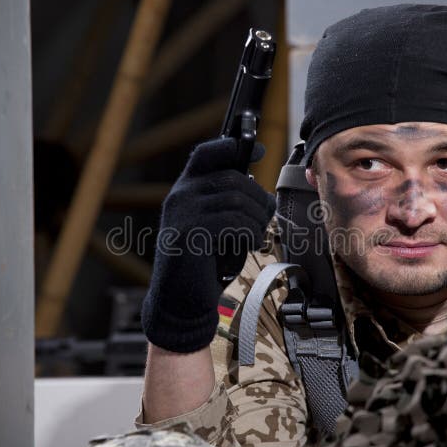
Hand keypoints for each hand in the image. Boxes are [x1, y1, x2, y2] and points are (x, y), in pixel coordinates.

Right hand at [140, 136, 275, 352]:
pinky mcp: (190, 234)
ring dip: (257, 218)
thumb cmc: (203, 264)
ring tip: (257, 236)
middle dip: (258, 198)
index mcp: (184, 190)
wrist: (180, 301)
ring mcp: (182, 214)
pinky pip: (233, 222)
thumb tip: (259, 190)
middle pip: (231, 177)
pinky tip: (250, 245)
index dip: (232, 146)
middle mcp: (180, 196)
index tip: (258, 150)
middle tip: (266, 218)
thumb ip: (227, 205)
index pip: (206, 154)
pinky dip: (250, 233)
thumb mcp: (214, 227)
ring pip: (236, 199)